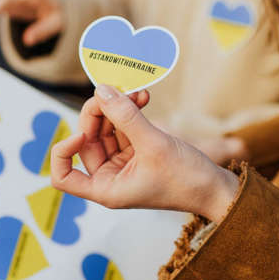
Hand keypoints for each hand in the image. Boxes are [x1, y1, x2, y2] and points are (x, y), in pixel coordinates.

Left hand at [50, 84, 239, 223]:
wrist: (215, 188)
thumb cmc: (185, 178)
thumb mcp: (154, 144)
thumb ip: (126, 117)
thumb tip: (102, 90)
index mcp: (105, 189)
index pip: (63, 176)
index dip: (63, 151)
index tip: (81, 134)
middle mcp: (109, 177)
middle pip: (86, 140)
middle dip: (99, 113)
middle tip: (115, 90)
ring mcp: (122, 163)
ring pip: (106, 129)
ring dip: (118, 107)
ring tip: (137, 92)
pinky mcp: (137, 152)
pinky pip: (124, 127)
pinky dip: (131, 111)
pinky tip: (144, 97)